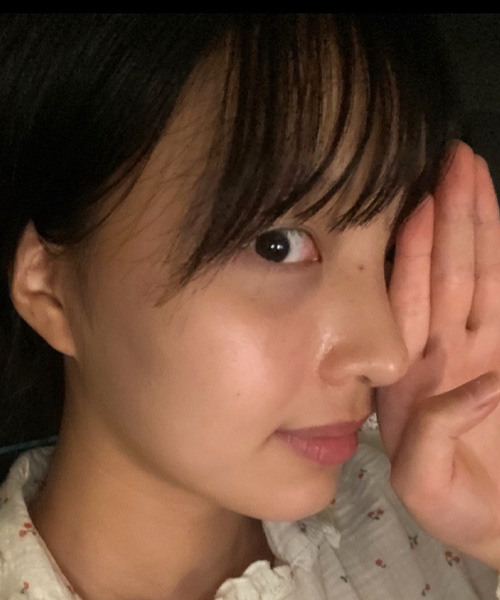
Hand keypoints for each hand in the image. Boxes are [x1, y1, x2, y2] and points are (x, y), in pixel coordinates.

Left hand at [375, 142, 499, 570]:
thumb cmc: (465, 511)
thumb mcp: (428, 486)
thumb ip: (432, 439)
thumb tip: (475, 387)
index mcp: (408, 374)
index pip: (408, 299)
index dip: (414, 251)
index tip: (417, 199)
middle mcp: (441, 350)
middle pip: (446, 271)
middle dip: (449, 218)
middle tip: (452, 160)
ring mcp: (481, 347)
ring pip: (479, 275)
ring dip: (477, 226)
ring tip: (474, 172)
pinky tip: (498, 221)